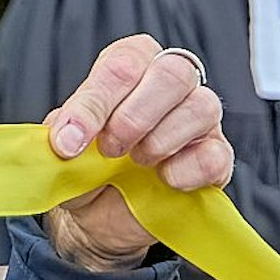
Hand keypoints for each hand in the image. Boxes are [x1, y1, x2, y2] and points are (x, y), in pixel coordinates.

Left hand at [41, 35, 233, 270]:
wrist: (99, 217)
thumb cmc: (86, 168)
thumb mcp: (63, 148)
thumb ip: (63, 133)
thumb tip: (66, 135)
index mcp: (132, 66)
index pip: (125, 62)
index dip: (95, 102)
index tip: (68, 140)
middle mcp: (172, 84)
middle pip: (173, 73)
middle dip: (133, 117)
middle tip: (109, 149)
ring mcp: (200, 120)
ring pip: (202, 107)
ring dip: (158, 141)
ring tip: (135, 164)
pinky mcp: (216, 158)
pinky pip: (215, 155)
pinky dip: (185, 171)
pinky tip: (162, 181)